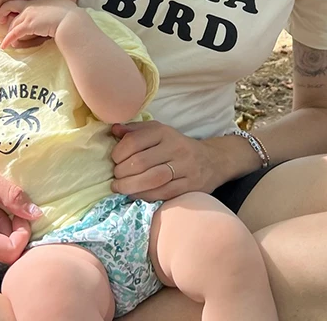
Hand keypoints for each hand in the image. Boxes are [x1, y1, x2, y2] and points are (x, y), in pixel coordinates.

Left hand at [0, 0, 80, 48]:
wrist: (72, 21)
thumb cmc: (72, 17)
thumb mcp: (64, 9)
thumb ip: (57, 12)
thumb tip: (60, 19)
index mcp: (40, 1)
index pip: (23, 2)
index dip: (16, 8)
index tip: (14, 14)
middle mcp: (32, 5)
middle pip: (10, 7)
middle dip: (4, 14)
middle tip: (2, 22)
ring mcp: (29, 14)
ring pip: (12, 22)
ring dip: (9, 32)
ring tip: (9, 41)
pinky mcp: (28, 25)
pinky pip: (13, 33)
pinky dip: (7, 39)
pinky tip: (4, 46)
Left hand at [110, 120, 227, 200]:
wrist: (212, 161)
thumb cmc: (178, 146)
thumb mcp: (159, 132)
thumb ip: (136, 131)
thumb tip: (114, 129)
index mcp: (164, 132)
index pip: (135, 141)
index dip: (118, 152)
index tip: (114, 160)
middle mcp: (175, 147)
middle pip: (141, 162)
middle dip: (122, 172)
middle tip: (115, 177)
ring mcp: (184, 168)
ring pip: (151, 179)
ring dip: (130, 186)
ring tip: (120, 188)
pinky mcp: (189, 186)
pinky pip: (162, 193)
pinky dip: (144, 196)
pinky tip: (135, 195)